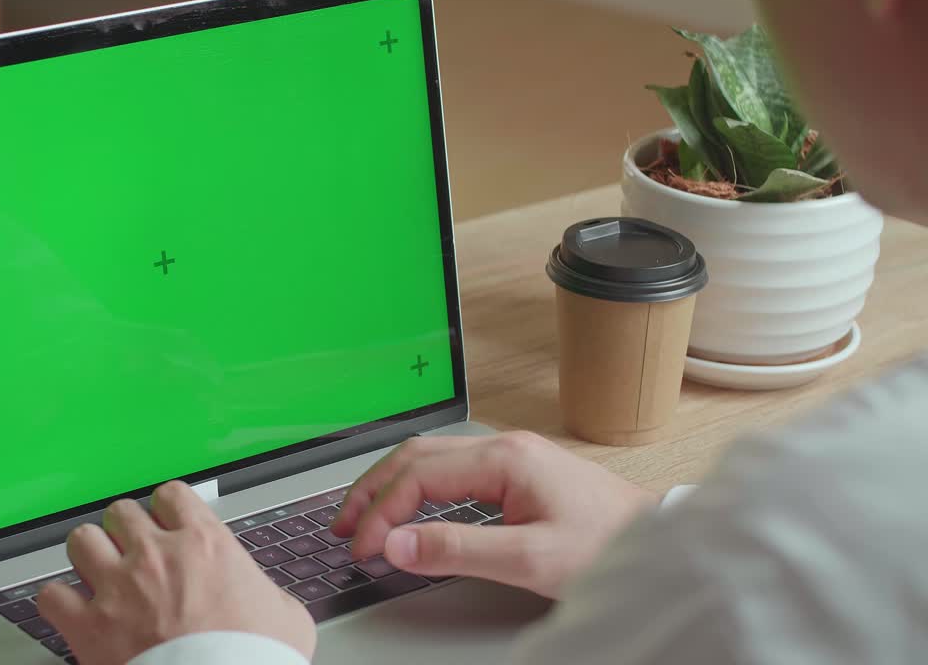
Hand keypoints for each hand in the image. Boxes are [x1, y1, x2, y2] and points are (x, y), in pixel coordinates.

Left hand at [36, 481, 315, 664]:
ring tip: (100, 572)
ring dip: (90, 555)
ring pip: (82, 540)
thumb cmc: (254, 659)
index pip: (171, 495)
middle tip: (134, 553)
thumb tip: (266, 600)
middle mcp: (156, 556)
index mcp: (204, 544)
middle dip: (126, 531)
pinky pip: (52, 595)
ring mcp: (118, 588)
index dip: (167, 508)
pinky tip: (74, 610)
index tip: (167, 522)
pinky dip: (60, 602)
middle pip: (122, 513)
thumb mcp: (286, 616)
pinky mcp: (89, 627)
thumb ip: (266, 592)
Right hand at [332, 431, 658, 598]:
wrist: (660, 543)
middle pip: (415, 457)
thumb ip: (457, 548)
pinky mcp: (519, 472)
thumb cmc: (607, 546)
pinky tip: (410, 510)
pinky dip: (418, 490)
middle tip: (343, 527)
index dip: (381, 513)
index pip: (417, 477)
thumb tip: (394, 543)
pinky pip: (451, 471)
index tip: (362, 548)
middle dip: (372, 491)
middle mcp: (504, 447)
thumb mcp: (529, 557)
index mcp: (503, 458)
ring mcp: (511, 456)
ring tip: (363, 518)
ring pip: (430, 459)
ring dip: (392, 487)